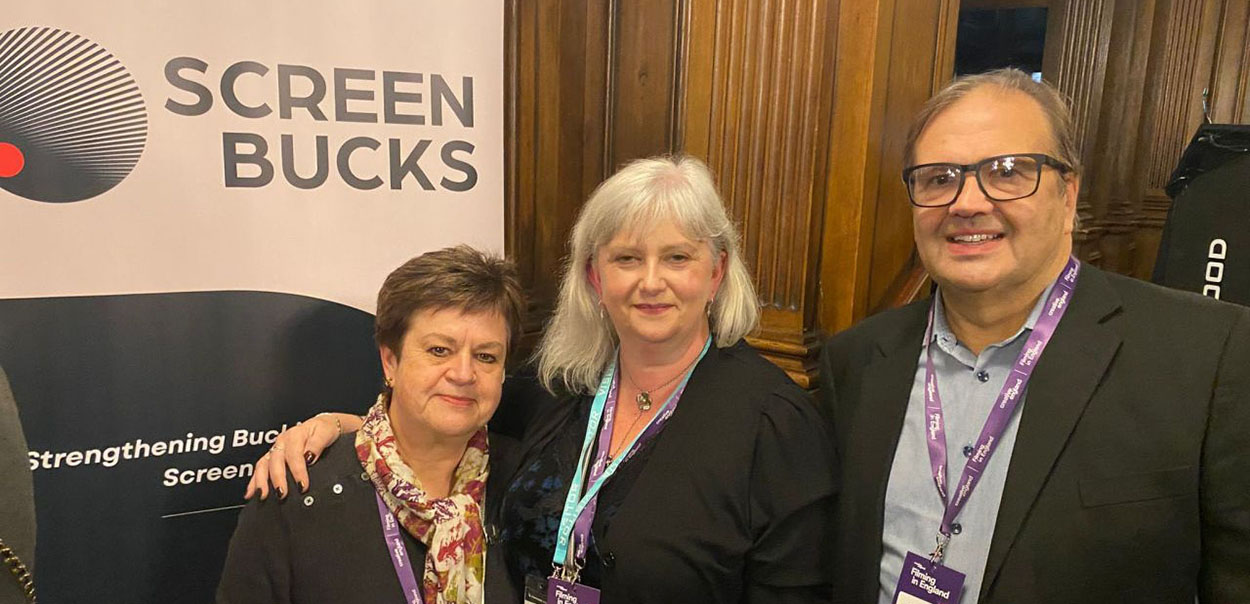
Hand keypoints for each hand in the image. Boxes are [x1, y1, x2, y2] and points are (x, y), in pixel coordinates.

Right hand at [243, 412, 361, 499]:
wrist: (323, 425)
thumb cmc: (324, 429)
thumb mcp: (325, 432)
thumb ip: (317, 444)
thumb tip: (310, 456)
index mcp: (295, 435)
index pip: (294, 454)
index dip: (298, 471)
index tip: (303, 486)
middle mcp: (282, 441)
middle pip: (275, 460)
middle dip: (277, 479)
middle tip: (282, 494)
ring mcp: (275, 449)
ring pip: (263, 464)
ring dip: (261, 481)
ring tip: (263, 495)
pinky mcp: (272, 456)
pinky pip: (259, 468)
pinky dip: (253, 481)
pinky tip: (251, 493)